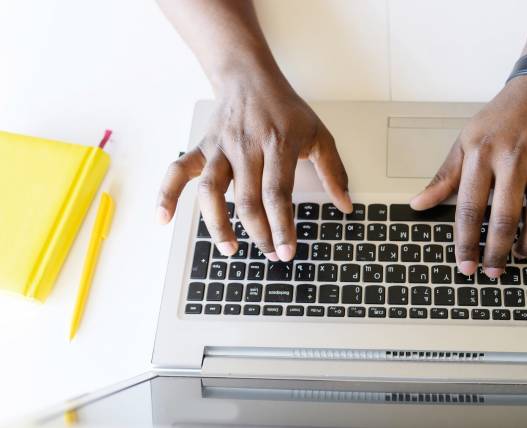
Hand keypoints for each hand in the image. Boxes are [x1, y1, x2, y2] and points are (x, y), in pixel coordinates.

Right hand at [156, 76, 351, 260]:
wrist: (250, 77)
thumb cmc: (285, 109)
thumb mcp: (319, 134)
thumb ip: (334, 171)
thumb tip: (346, 205)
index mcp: (278, 143)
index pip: (278, 194)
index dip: (282, 226)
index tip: (287, 251)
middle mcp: (246, 146)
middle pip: (247, 199)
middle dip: (260, 233)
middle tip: (271, 254)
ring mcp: (221, 147)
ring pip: (212, 191)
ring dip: (218, 224)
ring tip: (230, 249)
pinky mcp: (202, 147)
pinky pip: (178, 171)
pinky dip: (167, 193)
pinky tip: (162, 218)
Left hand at [410, 76, 526, 277]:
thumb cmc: (501, 118)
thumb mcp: (465, 141)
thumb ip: (445, 177)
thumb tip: (418, 204)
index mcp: (483, 155)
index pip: (470, 208)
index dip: (466, 242)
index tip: (465, 265)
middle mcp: (514, 159)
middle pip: (505, 218)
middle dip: (497, 252)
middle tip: (492, 271)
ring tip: (519, 256)